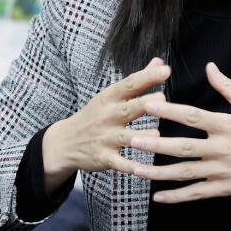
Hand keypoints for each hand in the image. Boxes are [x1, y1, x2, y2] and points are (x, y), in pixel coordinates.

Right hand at [41, 57, 170, 189]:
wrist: (64, 143)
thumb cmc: (96, 115)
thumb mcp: (111, 95)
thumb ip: (138, 80)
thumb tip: (159, 61)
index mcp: (110, 98)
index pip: (129, 84)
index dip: (147, 77)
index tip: (165, 70)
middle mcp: (107, 116)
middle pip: (128, 109)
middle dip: (144, 104)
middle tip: (162, 99)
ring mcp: (104, 138)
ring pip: (125, 137)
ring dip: (140, 136)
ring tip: (157, 135)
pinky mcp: (103, 158)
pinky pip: (118, 163)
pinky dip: (128, 167)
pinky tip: (142, 169)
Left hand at [128, 62, 230, 203]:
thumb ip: (228, 87)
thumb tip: (209, 67)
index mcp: (228, 126)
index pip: (193, 117)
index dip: (170, 110)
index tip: (149, 104)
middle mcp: (223, 150)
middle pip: (183, 147)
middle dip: (156, 144)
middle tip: (132, 139)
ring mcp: (223, 172)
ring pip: (185, 173)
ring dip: (158, 172)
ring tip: (135, 169)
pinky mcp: (226, 189)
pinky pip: (197, 194)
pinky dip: (177, 197)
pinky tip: (158, 196)